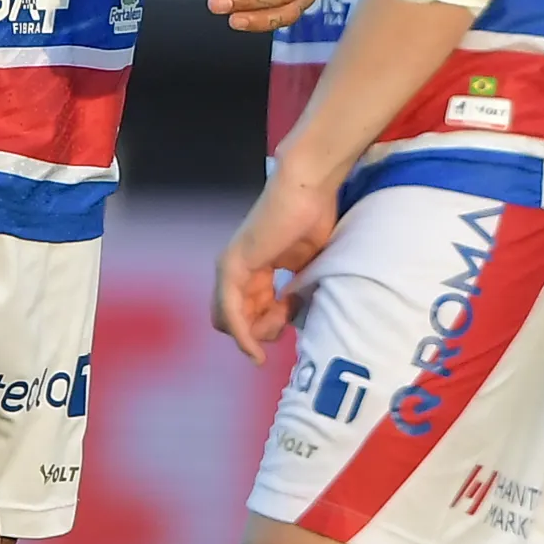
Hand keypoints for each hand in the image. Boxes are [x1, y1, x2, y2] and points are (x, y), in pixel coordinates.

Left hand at [210, 165, 340, 364]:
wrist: (307, 192)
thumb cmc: (313, 220)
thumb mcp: (307, 269)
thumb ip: (296, 293)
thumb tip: (293, 319)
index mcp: (255, 272)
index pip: (250, 314)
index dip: (270, 326)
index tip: (294, 319)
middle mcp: (238, 272)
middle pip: (237, 322)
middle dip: (262, 333)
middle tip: (288, 321)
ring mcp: (231, 269)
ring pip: (231, 323)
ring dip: (257, 336)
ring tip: (283, 322)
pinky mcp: (231, 267)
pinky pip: (230, 313)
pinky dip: (241, 336)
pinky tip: (255, 351)